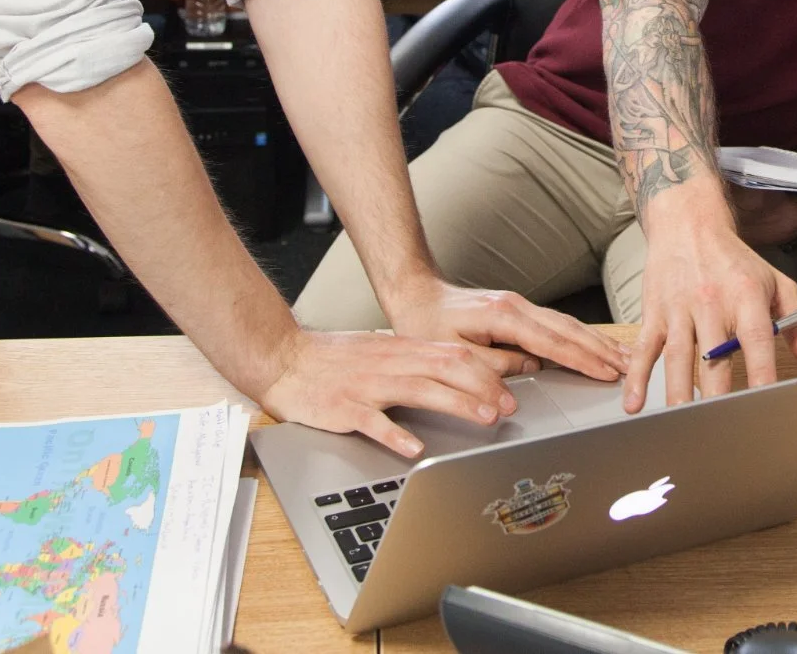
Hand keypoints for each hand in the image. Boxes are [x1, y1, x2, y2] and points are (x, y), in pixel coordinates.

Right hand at [259, 327, 515, 456]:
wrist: (285, 359)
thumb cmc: (336, 360)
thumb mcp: (383, 351)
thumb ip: (417, 361)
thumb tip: (457, 371)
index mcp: (401, 350)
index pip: (453, 354)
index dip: (487, 371)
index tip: (511, 387)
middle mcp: (390, 363)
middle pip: (445, 368)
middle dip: (483, 387)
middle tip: (508, 407)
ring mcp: (367, 385)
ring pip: (419, 389)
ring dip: (456, 403)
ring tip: (483, 418)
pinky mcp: (344, 407)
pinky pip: (373, 421)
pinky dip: (395, 434)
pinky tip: (413, 447)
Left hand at [384, 278, 628, 382]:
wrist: (417, 294)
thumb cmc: (428, 324)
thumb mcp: (454, 354)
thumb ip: (493, 366)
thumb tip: (529, 372)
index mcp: (504, 316)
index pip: (553, 342)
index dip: (584, 360)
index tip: (607, 373)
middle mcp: (517, 306)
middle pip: (570, 330)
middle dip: (602, 350)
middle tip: (631, 367)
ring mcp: (521, 305)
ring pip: (568, 325)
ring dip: (597, 342)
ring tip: (624, 358)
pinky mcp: (520, 310)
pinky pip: (558, 324)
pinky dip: (582, 336)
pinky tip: (595, 345)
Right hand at [624, 186, 796, 411]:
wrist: (688, 223)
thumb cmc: (735, 261)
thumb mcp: (777, 284)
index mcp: (747, 297)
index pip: (756, 340)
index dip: (761, 373)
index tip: (764, 405)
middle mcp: (712, 303)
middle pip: (714, 357)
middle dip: (717, 395)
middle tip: (721, 430)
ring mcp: (680, 309)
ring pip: (678, 357)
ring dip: (678, 393)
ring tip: (681, 423)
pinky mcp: (655, 313)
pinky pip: (645, 349)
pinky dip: (637, 377)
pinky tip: (635, 404)